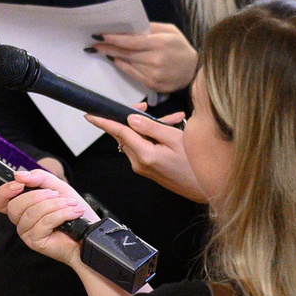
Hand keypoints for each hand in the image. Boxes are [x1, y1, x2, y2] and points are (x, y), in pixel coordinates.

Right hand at [0, 168, 95, 267]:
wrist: (87, 231)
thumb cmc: (72, 211)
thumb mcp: (57, 187)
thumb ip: (39, 178)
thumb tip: (19, 175)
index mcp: (21, 206)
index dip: (4, 191)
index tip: (19, 184)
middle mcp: (20, 220)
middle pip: (14, 206)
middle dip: (38, 196)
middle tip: (56, 194)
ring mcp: (26, 232)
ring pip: (32, 213)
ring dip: (54, 205)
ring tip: (71, 204)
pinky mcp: (35, 242)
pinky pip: (44, 223)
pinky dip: (61, 214)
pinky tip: (73, 213)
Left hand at [86, 110, 204, 200]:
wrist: (205, 189)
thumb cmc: (195, 166)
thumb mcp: (175, 139)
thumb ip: (151, 127)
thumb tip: (131, 119)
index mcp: (145, 155)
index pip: (119, 133)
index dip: (104, 122)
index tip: (90, 115)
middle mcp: (139, 163)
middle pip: (126, 134)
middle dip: (135, 118)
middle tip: (145, 106)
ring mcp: (143, 167)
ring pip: (137, 139)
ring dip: (149, 127)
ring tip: (174, 119)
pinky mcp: (148, 168)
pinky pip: (144, 147)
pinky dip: (153, 137)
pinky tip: (171, 129)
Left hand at [89, 24, 198, 94]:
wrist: (194, 71)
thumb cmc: (180, 47)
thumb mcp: (170, 31)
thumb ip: (150, 28)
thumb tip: (128, 27)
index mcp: (160, 43)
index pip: (131, 41)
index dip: (113, 38)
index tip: (99, 35)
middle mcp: (155, 60)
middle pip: (125, 53)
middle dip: (108, 47)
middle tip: (94, 43)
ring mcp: (153, 74)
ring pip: (127, 64)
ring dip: (113, 56)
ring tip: (102, 50)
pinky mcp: (152, 84)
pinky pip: (132, 74)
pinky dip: (122, 66)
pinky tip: (116, 60)